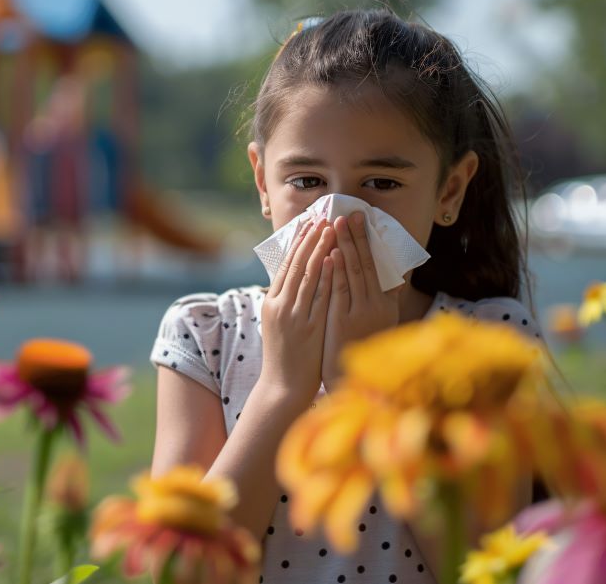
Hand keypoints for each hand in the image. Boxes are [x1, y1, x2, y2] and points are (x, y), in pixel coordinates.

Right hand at [258, 218, 336, 402]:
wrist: (282, 388)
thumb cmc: (285, 357)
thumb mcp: (279, 325)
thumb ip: (286, 302)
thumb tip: (296, 280)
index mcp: (271, 303)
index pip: (285, 265)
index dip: (297, 243)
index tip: (308, 223)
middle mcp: (280, 306)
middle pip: (295, 265)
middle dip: (309, 239)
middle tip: (321, 217)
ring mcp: (293, 316)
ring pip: (307, 276)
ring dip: (319, 250)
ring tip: (330, 229)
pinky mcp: (308, 328)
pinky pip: (319, 297)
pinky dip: (326, 276)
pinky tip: (333, 259)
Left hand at [322, 212, 400, 390]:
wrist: (348, 380)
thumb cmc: (360, 348)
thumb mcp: (379, 323)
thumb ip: (385, 299)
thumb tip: (397, 276)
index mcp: (386, 303)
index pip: (378, 265)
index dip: (369, 241)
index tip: (364, 219)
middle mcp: (378, 305)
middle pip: (368, 264)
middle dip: (358, 236)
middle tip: (351, 211)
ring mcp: (362, 313)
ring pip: (354, 273)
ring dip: (346, 246)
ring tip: (338, 224)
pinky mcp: (345, 321)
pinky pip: (341, 290)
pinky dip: (337, 270)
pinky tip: (332, 253)